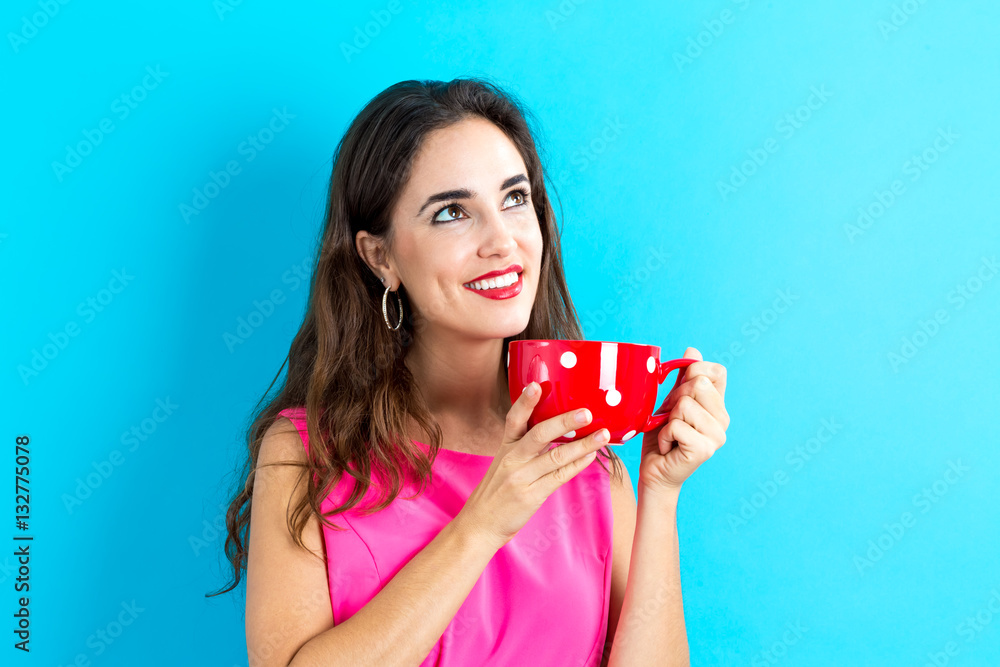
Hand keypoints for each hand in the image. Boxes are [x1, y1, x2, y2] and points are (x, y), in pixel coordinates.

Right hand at [456, 382, 611, 550]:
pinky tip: (590, 456)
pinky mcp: (532, 495)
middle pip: (540, 434)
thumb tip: (555, 430)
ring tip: (603, 435)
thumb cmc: (496, 492)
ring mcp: (522, 477)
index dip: (525, 402)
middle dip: (564, 422)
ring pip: (556, 456)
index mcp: (505, 447)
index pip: (514, 419)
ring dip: (582, 445)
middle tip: (586, 413)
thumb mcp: (504, 463)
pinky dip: (577, 465)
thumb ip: (524, 447)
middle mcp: (512, 459)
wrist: (480, 524)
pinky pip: (559, 477)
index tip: (537, 385)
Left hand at [639, 347, 728, 494]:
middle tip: (670, 419)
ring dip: (666, 419)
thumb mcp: (670, 403)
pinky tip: (668, 446)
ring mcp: (717, 436)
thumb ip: (681, 379)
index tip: (680, 389)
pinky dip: (663, 435)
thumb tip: (693, 350)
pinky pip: (675, 425)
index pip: (717, 371)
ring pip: (684, 405)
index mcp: (718, 406)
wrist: (655, 471)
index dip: (695, 370)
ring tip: (669, 434)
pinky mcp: (705, 449)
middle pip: (697, 384)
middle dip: (674, 399)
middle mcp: (723, 419)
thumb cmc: (662, 437)